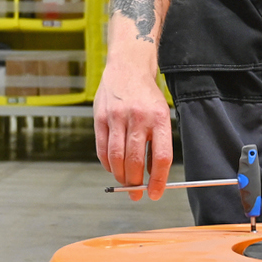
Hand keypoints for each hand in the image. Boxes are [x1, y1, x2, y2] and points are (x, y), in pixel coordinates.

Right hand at [93, 60, 171, 199]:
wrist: (128, 67)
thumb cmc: (147, 97)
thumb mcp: (161, 115)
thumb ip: (157, 143)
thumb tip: (153, 176)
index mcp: (160, 119)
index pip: (161, 157)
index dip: (159, 180)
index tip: (155, 194)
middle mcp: (139, 118)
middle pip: (136, 161)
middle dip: (135, 183)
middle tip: (136, 194)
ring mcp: (117, 117)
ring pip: (117, 158)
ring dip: (120, 176)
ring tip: (124, 183)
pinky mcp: (100, 117)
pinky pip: (103, 148)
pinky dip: (107, 163)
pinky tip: (112, 168)